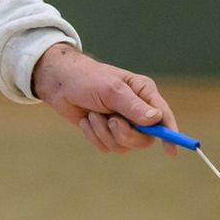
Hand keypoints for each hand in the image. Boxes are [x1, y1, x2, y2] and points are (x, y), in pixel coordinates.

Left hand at [31, 43, 177, 154]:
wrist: (57, 83)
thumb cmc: (85, 78)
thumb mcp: (110, 89)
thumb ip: (133, 106)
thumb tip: (156, 119)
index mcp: (143, 93)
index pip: (163, 116)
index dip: (170, 134)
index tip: (170, 150)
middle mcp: (136, 110)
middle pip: (145, 138)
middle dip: (125, 134)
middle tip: (111, 122)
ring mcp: (122, 122)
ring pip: (124, 145)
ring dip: (105, 133)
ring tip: (93, 115)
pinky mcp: (106, 132)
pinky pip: (107, 146)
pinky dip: (94, 136)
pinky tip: (85, 120)